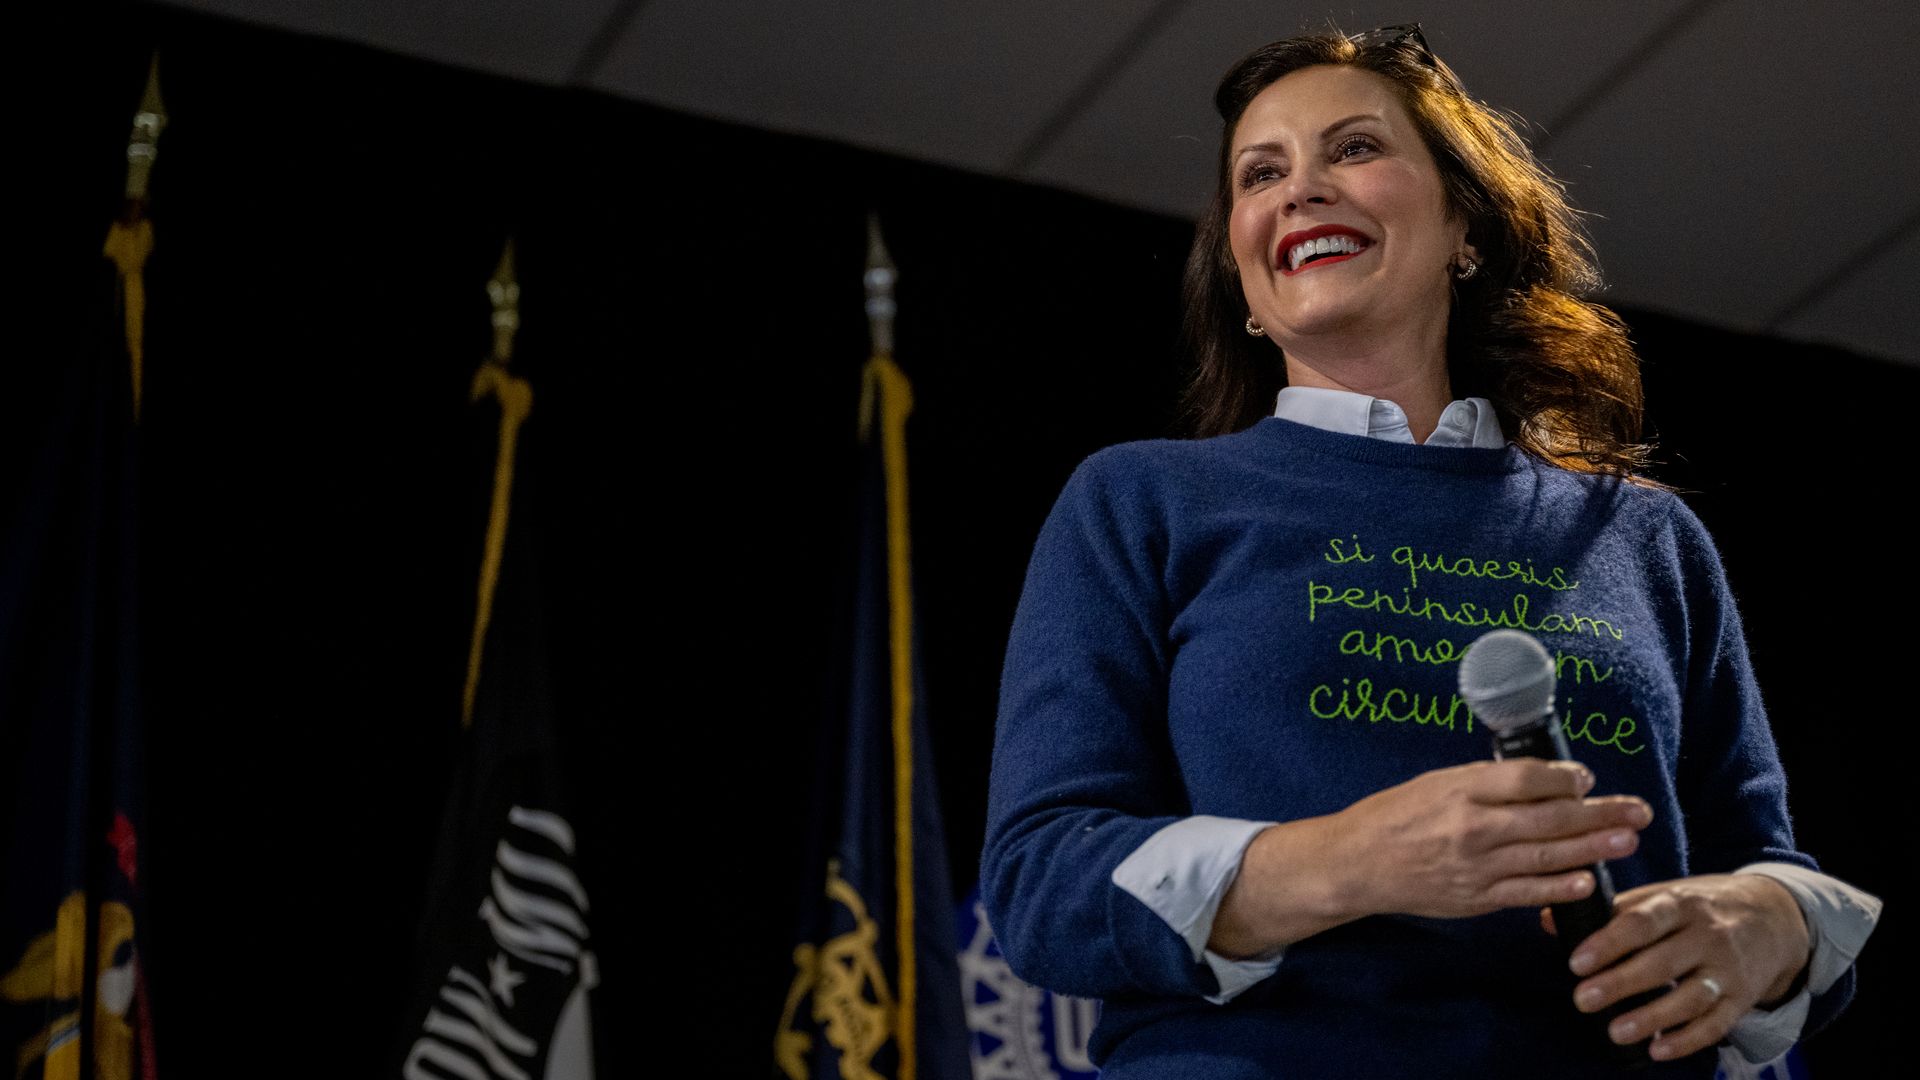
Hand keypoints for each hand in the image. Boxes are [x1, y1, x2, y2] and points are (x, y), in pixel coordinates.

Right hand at [1328, 759, 1651, 918]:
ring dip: (1595, 849)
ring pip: (1548, 856)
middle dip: (1601, 814)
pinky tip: (1588, 881)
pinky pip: (1528, 892)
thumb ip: (1486, 783)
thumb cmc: (1395, 816)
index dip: (1566, 779)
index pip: (1528, 779)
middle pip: (1551, 818)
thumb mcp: (1436, 783)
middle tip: (1638, 811)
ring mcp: (1477, 866)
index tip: (1587, 779)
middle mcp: (1473, 827)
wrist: (1357, 864)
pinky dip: (1560, 887)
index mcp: (1461, 790)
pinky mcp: (1476, 899)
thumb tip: (1542, 781)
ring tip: (1628, 841)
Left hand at [1548, 874, 1811, 1061]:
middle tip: (1582, 1000)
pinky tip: (1658, 1049)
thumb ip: (1610, 909)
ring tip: (1614, 1031)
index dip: (1608, 943)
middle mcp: (1708, 936)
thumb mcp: (1662, 895)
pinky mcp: (1742, 998)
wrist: (1774, 916)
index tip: (1576, 962)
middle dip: (1620, 983)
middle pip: (1662, 963)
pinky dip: (1687, 1040)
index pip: (1641, 922)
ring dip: (1652, 1018)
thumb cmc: (1700, 906)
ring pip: (1690, 998)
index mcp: (1681, 903)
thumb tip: (1549, 921)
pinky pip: (1717, 1024)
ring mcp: (1728, 969)